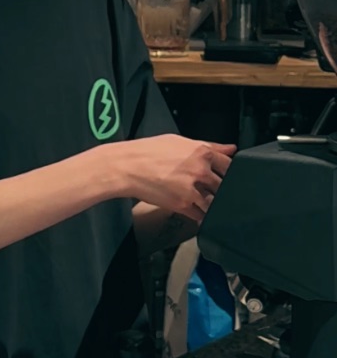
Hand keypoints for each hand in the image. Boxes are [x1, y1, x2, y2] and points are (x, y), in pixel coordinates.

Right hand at [111, 134, 235, 224]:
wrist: (126, 167)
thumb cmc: (149, 151)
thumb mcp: (180, 141)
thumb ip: (209, 146)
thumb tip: (231, 149)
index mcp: (202, 152)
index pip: (230, 165)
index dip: (229, 171)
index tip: (225, 175)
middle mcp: (201, 171)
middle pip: (224, 185)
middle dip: (220, 188)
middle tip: (212, 188)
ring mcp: (193, 190)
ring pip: (215, 202)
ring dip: (212, 203)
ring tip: (202, 200)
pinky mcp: (183, 205)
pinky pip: (201, 215)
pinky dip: (201, 216)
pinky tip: (197, 212)